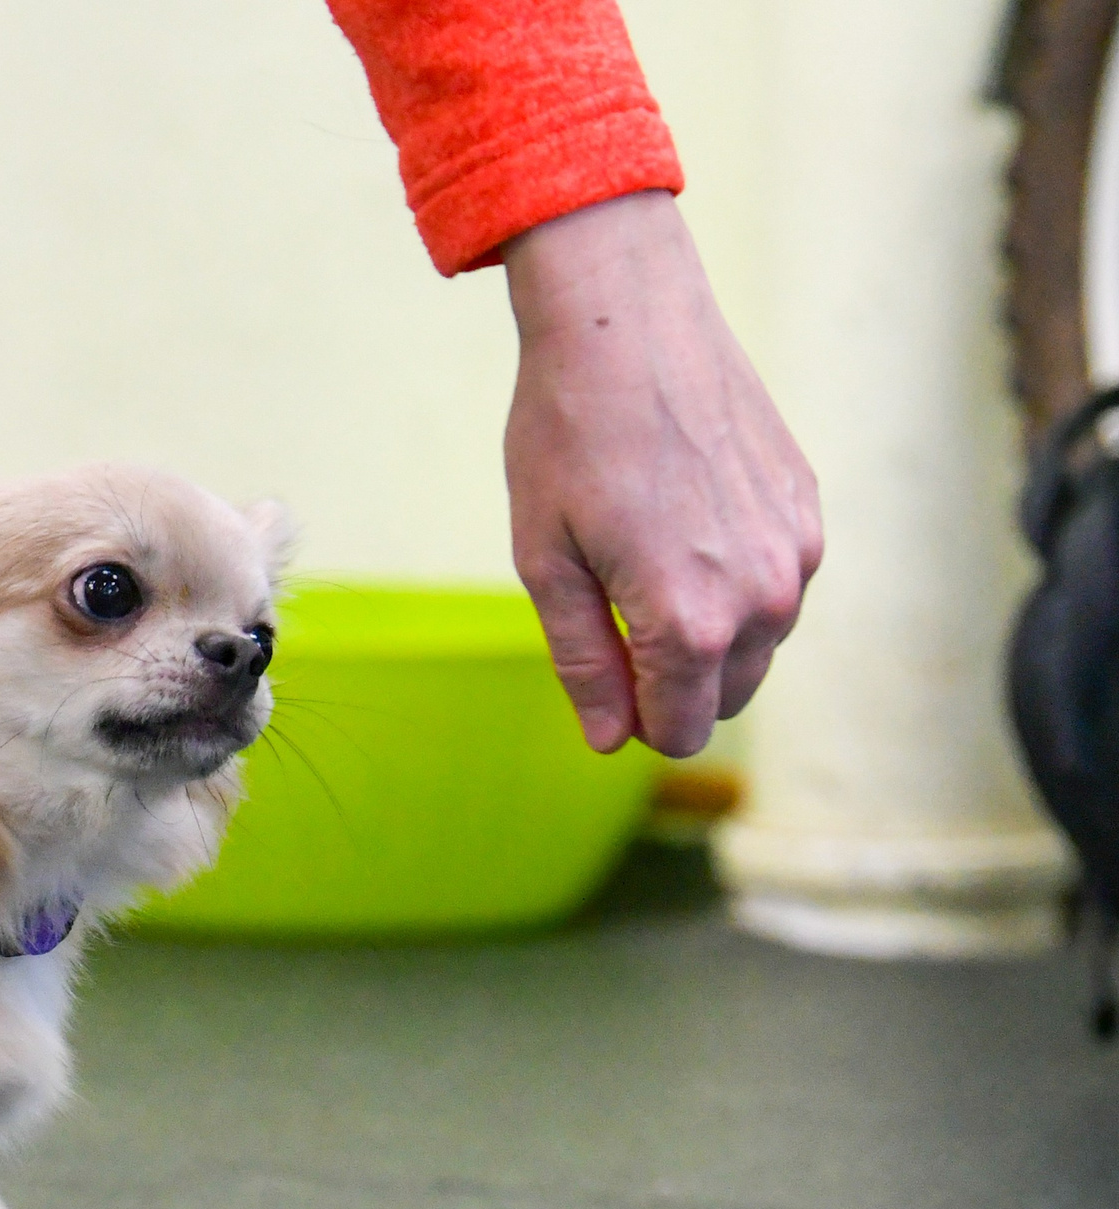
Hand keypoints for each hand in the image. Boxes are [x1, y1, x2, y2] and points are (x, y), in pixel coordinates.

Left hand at [501, 191, 822, 756]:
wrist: (627, 323)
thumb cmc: (568, 438)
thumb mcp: (547, 563)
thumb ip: (583, 661)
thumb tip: (610, 738)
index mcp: (691, 622)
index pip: (680, 729)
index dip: (633, 718)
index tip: (600, 669)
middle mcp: (763, 597)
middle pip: (725, 697)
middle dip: (670, 680)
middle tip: (610, 608)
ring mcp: (798, 551)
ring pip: (757, 644)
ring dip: (706, 630)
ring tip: (641, 554)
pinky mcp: (809, 508)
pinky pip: (778, 585)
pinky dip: (735, 579)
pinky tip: (683, 520)